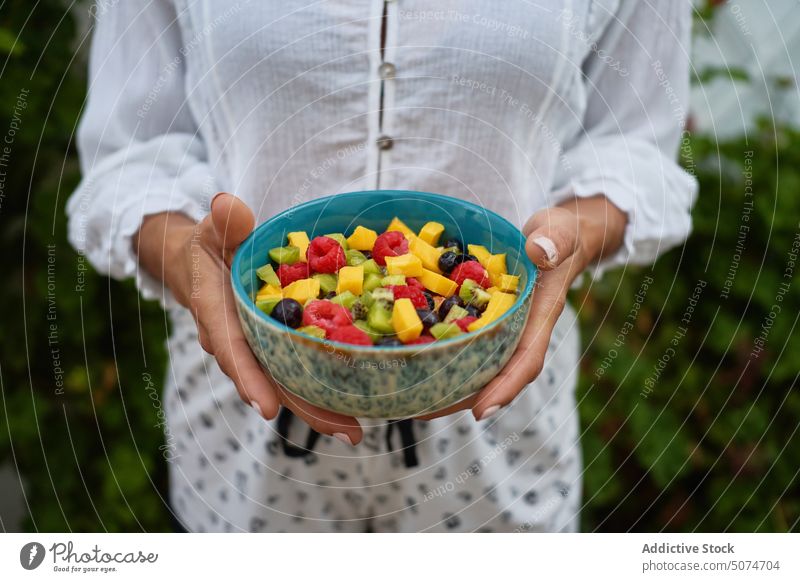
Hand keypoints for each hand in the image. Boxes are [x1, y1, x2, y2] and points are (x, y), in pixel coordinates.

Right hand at [134, 193, 362, 444]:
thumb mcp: (213, 229)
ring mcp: (255, 351)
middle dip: (302, 408)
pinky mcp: (272, 351)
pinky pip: (295, 374)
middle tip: (342, 429)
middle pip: (267, 382)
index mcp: (217, 313)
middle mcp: (235, 342)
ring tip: (356, 429)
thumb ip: (223, 222)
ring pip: (285, 386)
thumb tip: (228, 205)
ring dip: (319, 410)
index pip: (231, 349)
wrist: (201, 267)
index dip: (249, 378)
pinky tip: (352, 407)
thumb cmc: (211, 246)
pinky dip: (321, 392)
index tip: (266, 407)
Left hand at [418, 194, 626, 421]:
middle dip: (461, 398)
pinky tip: (412, 360)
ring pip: (477, 366)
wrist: (557, 237)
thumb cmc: (560, 236)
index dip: (505, 387)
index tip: (481, 410)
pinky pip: (465, 345)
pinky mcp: (485, 320)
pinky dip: (442, 356)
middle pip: (494, 377)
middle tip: (422, 411)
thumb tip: (541, 251)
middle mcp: (519, 332)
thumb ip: (555, 240)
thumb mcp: (560, 232)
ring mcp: (502, 330)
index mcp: (538, 319)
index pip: (526, 361)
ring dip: (447, 385)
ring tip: (409, 401)